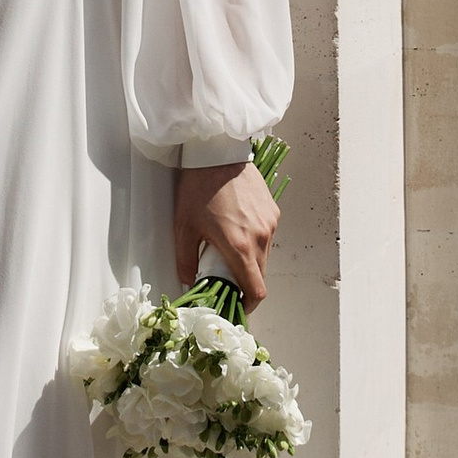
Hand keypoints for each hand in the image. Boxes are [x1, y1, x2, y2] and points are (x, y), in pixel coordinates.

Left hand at [173, 156, 277, 307]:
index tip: (235, 307)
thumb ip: (186, 261)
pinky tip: (236, 229)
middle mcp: (262, 237)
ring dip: (250, 262)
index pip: (256, 291)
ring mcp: (270, 223)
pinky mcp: (273, 210)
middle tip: (224, 278)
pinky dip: (255, 242)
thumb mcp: (184, 227)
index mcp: (240, 247)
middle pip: (260, 276)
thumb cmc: (197, 187)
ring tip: (228, 250)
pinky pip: (267, 236)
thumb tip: (189, 282)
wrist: (216, 151)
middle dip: (244, 284)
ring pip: (265, 256)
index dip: (247, 306)